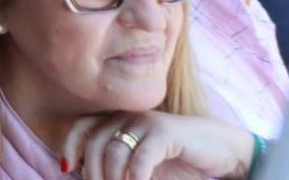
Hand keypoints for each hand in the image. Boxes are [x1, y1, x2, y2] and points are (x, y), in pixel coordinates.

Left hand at [61, 110, 253, 179]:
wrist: (221, 150)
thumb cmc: (177, 160)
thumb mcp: (141, 166)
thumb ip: (116, 168)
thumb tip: (83, 176)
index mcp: (117, 119)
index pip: (81, 127)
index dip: (69, 147)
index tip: (67, 169)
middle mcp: (127, 116)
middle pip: (94, 142)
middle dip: (92, 171)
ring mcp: (146, 122)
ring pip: (114, 151)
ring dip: (111, 178)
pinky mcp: (165, 133)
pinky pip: (141, 157)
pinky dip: (135, 177)